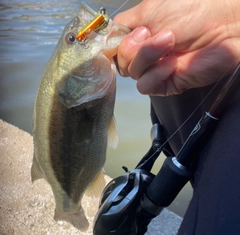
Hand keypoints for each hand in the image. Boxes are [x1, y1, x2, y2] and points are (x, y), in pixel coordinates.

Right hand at [114, 0, 239, 95]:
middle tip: (155, 34)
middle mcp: (144, 52)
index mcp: (138, 33)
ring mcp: (154, 69)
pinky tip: (171, 64)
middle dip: (134, 48)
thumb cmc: (190, 10)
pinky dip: (155, 74)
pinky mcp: (165, 84)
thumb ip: (125, 24)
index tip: (117, 39)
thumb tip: (105, 37)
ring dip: (147, 57)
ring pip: (132, 73)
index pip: (113, 45)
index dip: (111, 45)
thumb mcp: (149, 9)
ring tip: (170, 43)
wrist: (221, 26)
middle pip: (120, 61)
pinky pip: (146, 85)